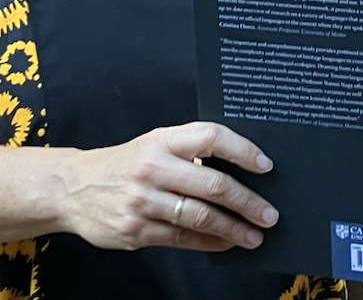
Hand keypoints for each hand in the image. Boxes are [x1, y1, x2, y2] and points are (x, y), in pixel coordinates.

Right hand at [59, 121, 277, 252]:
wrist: (74, 187)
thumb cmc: (127, 162)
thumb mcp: (156, 143)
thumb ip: (191, 149)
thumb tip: (240, 165)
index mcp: (163, 140)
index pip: (211, 137)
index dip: (242, 150)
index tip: (265, 165)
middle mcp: (154, 168)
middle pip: (212, 184)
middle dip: (247, 201)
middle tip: (269, 213)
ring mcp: (144, 201)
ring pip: (200, 216)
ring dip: (233, 228)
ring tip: (254, 234)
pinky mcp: (136, 231)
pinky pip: (182, 239)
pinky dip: (209, 242)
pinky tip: (226, 243)